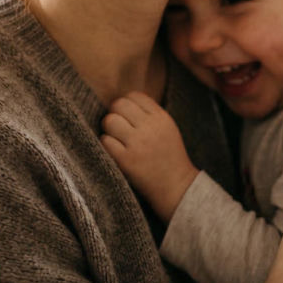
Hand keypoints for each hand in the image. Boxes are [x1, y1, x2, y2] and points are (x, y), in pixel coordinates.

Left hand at [100, 91, 198, 222]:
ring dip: (108, 128)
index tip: (127, 115)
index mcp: (161, 117)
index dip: (126, 103)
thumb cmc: (169, 156)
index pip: (134, 96)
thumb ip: (150, 113)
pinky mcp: (126, 160)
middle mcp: (149, 127)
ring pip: (109, 121)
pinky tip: (115, 150)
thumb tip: (123, 102)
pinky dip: (106, 144)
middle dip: (115, 113)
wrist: (176, 186)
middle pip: (118, 104)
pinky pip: (105, 141)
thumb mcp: (167, 128)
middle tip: (118, 126)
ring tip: (115, 137)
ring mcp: (137, 144)